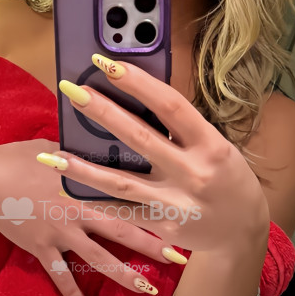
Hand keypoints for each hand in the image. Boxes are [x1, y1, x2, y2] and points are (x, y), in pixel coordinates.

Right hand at [0, 139, 186, 295]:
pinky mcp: (41, 248)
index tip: (182, 212)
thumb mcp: (57, 145)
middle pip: (123, 230)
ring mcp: (60, 233)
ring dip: (124, 275)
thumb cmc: (19, 156)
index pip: (128, 194)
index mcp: (86, 182)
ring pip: (98, 259)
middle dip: (152, 245)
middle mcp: (78, 211)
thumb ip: (85, 152)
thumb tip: (110, 144)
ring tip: (147, 289)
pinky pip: (60, 277)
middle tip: (179, 257)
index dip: (156, 204)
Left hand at [48, 55, 269, 255]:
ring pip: (121, 181)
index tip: (108, 64)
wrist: (243, 231)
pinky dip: (93, 200)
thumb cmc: (226, 179)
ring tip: (51, 155)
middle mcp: (194, 172)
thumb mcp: (215, 148)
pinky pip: (122, 211)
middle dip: (102, 112)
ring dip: (83, 168)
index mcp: (210, 144)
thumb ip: (181, 130)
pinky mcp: (163, 226)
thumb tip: (133, 100)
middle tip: (71, 91)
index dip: (138, 83)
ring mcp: (177, 202)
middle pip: (140, 138)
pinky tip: (67, 189)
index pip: (171, 105)